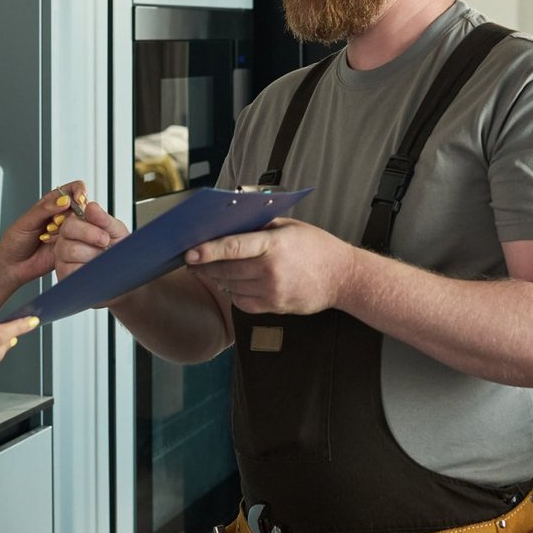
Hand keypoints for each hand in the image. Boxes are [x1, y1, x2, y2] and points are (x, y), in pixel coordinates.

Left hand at [0, 180, 88, 288]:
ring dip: (66, 229)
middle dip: (69, 215)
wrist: (13, 263)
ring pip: (81, 224)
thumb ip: (46, 209)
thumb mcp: (27, 220)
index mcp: (52, 202)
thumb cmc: (15, 240)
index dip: (79, 191)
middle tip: (54, 222)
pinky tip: (51, 243)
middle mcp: (62, 215)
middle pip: (81, 207)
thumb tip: (64, 200)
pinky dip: (66, 241)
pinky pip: (78, 241)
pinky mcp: (70, 245)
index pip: (74, 189)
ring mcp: (68, 231)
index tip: (78, 199)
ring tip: (47, 234)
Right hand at [52, 199, 129, 281]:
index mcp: (77, 228)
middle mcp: (66, 242)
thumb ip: (103, 219)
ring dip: (93, 255)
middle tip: (105, 244)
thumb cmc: (119, 252)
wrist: (125, 274)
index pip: (70, 221)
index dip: (87, 228)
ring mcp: (63, 260)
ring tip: (102, 259)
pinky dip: (89, 270)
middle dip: (90, 237)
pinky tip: (96, 271)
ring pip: (71, 251)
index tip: (105, 235)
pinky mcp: (64, 276)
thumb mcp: (116, 232)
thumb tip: (91, 207)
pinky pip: (71, 270)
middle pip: (67, 232)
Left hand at [185, 219, 355, 314]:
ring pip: (231, 286)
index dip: (208, 250)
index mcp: (275, 245)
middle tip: (191, 259)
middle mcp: (271, 270)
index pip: (233, 246)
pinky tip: (233, 283)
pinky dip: (233, 292)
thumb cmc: (316, 247)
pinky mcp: (274, 307)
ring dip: (216, 278)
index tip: (189, 252)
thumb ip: (259, 227)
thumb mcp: (289, 227)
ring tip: (209, 269)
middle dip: (205, 265)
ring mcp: (272, 291)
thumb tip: (227, 225)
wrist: (343, 277)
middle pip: (226, 269)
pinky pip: (242, 302)